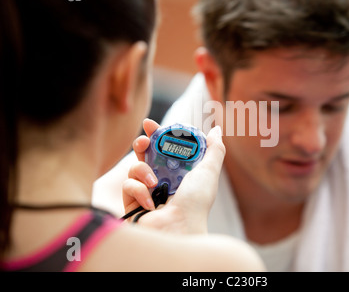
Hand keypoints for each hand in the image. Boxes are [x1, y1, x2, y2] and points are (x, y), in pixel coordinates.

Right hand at [122, 119, 224, 233]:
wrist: (178, 229)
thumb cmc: (196, 202)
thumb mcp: (209, 171)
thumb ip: (214, 149)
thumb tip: (216, 130)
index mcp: (180, 171)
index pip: (166, 147)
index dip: (158, 135)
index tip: (151, 125)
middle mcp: (163, 180)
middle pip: (146, 153)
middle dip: (143, 143)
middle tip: (144, 140)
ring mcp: (147, 191)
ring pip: (134, 167)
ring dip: (142, 169)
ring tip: (154, 181)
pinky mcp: (133, 202)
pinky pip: (128, 185)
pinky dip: (138, 190)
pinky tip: (150, 201)